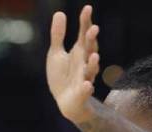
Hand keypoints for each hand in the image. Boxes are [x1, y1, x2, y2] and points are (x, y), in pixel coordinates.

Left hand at [46, 4, 101, 123]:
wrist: (66, 102)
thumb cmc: (62, 76)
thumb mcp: (56, 54)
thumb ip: (58, 35)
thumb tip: (59, 12)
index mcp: (79, 52)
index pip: (84, 34)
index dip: (86, 22)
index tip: (87, 8)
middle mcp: (85, 63)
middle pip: (90, 50)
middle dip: (92, 41)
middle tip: (93, 29)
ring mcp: (84, 78)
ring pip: (91, 71)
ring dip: (93, 64)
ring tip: (95, 56)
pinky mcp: (81, 94)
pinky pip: (85, 91)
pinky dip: (86, 89)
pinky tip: (86, 85)